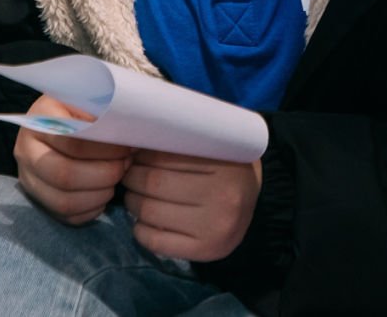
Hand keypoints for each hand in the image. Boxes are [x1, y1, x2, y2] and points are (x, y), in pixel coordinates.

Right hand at [13, 94, 132, 224]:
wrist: (57, 121)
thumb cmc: (80, 109)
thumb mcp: (88, 101)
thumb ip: (105, 117)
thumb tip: (131, 138)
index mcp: (39, 118)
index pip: (72, 141)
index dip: (104, 150)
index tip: (127, 148)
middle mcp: (26, 149)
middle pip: (64, 175)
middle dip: (104, 175)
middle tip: (125, 166)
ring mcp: (28, 177)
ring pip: (63, 201)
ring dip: (99, 195)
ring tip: (116, 180)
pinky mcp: (37, 197)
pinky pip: (65, 215)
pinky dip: (90, 209)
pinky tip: (104, 194)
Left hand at [123, 149, 261, 262]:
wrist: (256, 202)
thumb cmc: (226, 167)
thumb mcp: (213, 145)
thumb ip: (182, 139)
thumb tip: (138, 136)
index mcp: (226, 164)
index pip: (165, 156)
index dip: (143, 155)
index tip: (137, 154)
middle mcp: (225, 197)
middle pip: (154, 184)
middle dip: (133, 177)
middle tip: (130, 173)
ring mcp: (216, 227)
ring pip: (151, 212)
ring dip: (133, 202)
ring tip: (134, 195)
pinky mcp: (207, 251)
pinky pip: (157, 242)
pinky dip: (140, 231)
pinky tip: (142, 222)